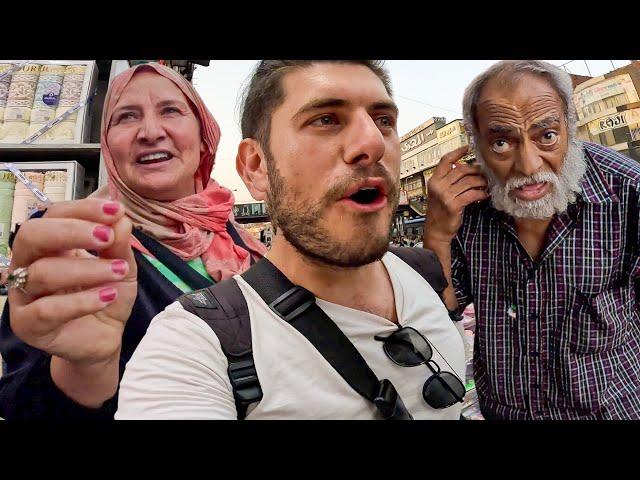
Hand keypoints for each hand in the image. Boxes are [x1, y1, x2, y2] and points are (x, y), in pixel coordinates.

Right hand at [8, 198, 136, 365]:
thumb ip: (120, 246)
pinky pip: (46, 309)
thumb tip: (121, 218)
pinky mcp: (27, 325)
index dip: (81, 209)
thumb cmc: (107, 297)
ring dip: (87, 269)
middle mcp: (28, 265)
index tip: (114, 210)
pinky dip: (81, 301)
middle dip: (71, 231)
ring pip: (42, 273)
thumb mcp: (123, 268)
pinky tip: (108, 296)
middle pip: (31, 235)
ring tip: (119, 272)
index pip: (53, 215)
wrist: (104, 338)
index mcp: (50, 245)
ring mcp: (24, 295)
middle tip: (107, 237)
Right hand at [424, 145, 488, 243]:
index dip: (457, 153)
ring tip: (485, 184)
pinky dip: (481, 193)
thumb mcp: (439, 193)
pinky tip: (484, 194)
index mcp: (433, 181)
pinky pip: (472, 194)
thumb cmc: (440, 211)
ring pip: (468, 181)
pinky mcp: (454, 205)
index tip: (467, 148)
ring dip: (480, 182)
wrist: (436, 230)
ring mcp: (445, 196)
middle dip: (475, 170)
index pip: (445, 161)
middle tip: (483, 172)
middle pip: (461, 170)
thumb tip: (465, 167)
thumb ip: (448, 180)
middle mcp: (438, 186)